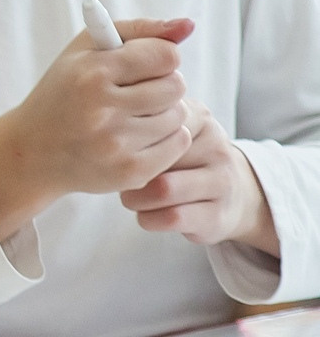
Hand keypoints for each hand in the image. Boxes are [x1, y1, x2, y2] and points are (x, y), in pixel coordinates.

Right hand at [0, 18, 195, 240]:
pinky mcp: (130, 171)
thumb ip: (140, 31)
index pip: (165, 56)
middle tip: (141, 90)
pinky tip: (140, 136)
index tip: (144, 64)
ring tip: (135, 115)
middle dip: (164, 85)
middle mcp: (103, 108)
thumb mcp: (86, 49)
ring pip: (178, 116)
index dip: (159, 57)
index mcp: (92, 73)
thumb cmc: (66, 90)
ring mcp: (116, 143)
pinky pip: (178, 144)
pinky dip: (166, 138)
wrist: (35, 150)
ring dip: (164, 113)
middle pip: (176, 86)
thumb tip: (189, 25)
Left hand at [122, 101, 279, 252]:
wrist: (231, 195)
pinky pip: (172, 217)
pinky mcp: (217, 216)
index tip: (112, 145)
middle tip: (116, 177)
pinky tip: (145, 215)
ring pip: (163, 189)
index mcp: (201, 119)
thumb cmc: (185, 158)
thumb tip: (104, 125)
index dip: (126, 136)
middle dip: (127, 170)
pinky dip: (149, 218)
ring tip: (128, 196)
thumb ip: (145, 120)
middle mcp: (217, 149)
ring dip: (135, 197)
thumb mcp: (171, 130)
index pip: (154, 122)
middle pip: (155, 156)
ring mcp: (221, 183)